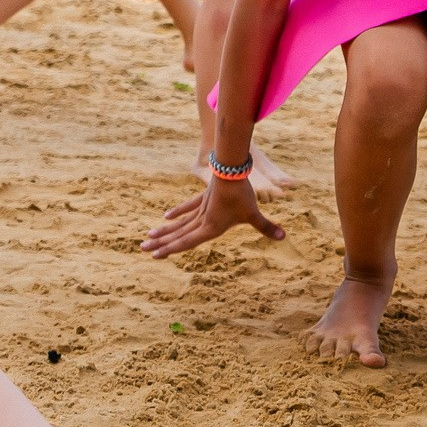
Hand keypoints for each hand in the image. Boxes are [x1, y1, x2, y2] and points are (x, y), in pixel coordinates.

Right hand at [142, 176, 282, 257]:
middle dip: (160, 243)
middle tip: (142, 249)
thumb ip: (266, 227)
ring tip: (147, 237)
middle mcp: (202, 220)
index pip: (186, 242)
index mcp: (210, 228)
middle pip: (177, 234)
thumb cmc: (242, 195)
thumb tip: (283, 237)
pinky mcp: (203, 197)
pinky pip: (187, 208)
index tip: (155, 256)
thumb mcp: (253, 214)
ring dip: (164, 231)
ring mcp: (201, 208)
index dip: (170, 250)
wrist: (231, 171)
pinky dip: (178, 213)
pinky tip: (166, 217)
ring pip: (178, 223)